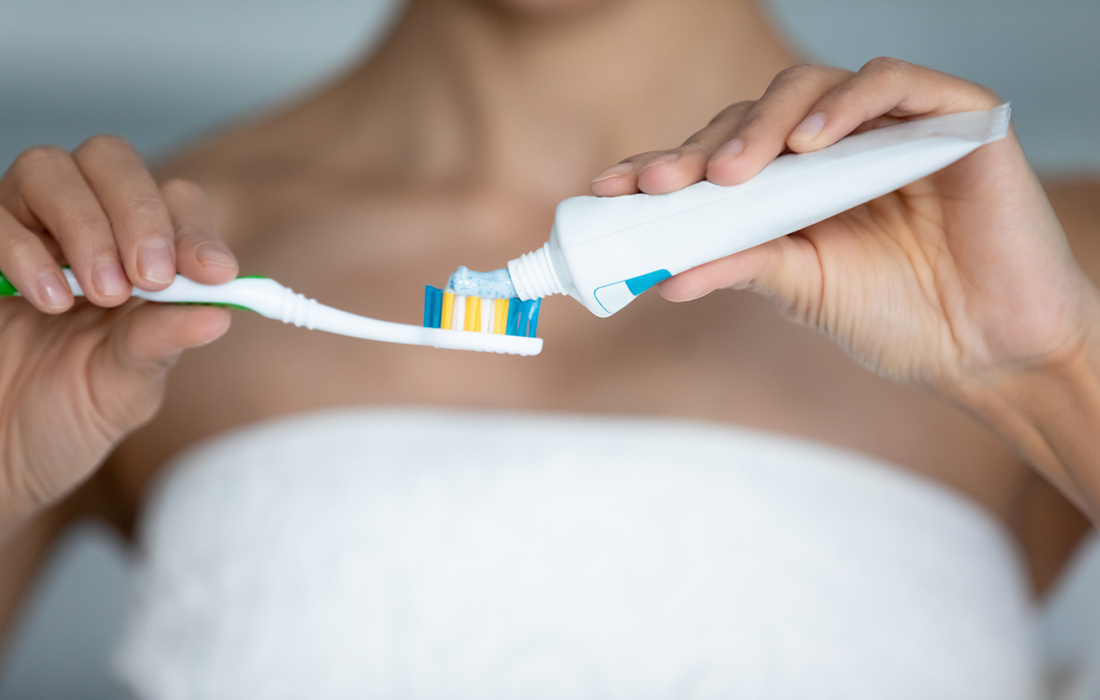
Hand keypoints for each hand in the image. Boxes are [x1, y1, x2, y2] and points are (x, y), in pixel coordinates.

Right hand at [0, 135, 236, 530]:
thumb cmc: (66, 417)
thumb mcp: (125, 389)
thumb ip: (160, 345)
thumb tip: (219, 313)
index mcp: (138, 256)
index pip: (175, 203)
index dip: (196, 229)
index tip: (214, 273)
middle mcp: (82, 230)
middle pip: (110, 159)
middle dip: (140, 212)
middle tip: (150, 278)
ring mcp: (22, 233)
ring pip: (49, 168)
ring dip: (86, 226)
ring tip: (101, 294)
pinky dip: (24, 250)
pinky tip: (47, 300)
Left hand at [591, 59, 1097, 393]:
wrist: (989, 350)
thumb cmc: (899, 316)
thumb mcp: (803, 287)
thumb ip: (741, 264)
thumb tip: (664, 275)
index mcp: (794, 186)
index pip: (718, 157)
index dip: (665, 165)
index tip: (612, 189)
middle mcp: (834, 149)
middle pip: (753, 117)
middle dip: (704, 149)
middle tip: (666, 186)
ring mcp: (888, 128)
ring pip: (811, 90)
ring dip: (762, 125)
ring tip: (731, 175)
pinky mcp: (948, 117)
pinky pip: (892, 84)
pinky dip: (849, 104)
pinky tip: (813, 143)